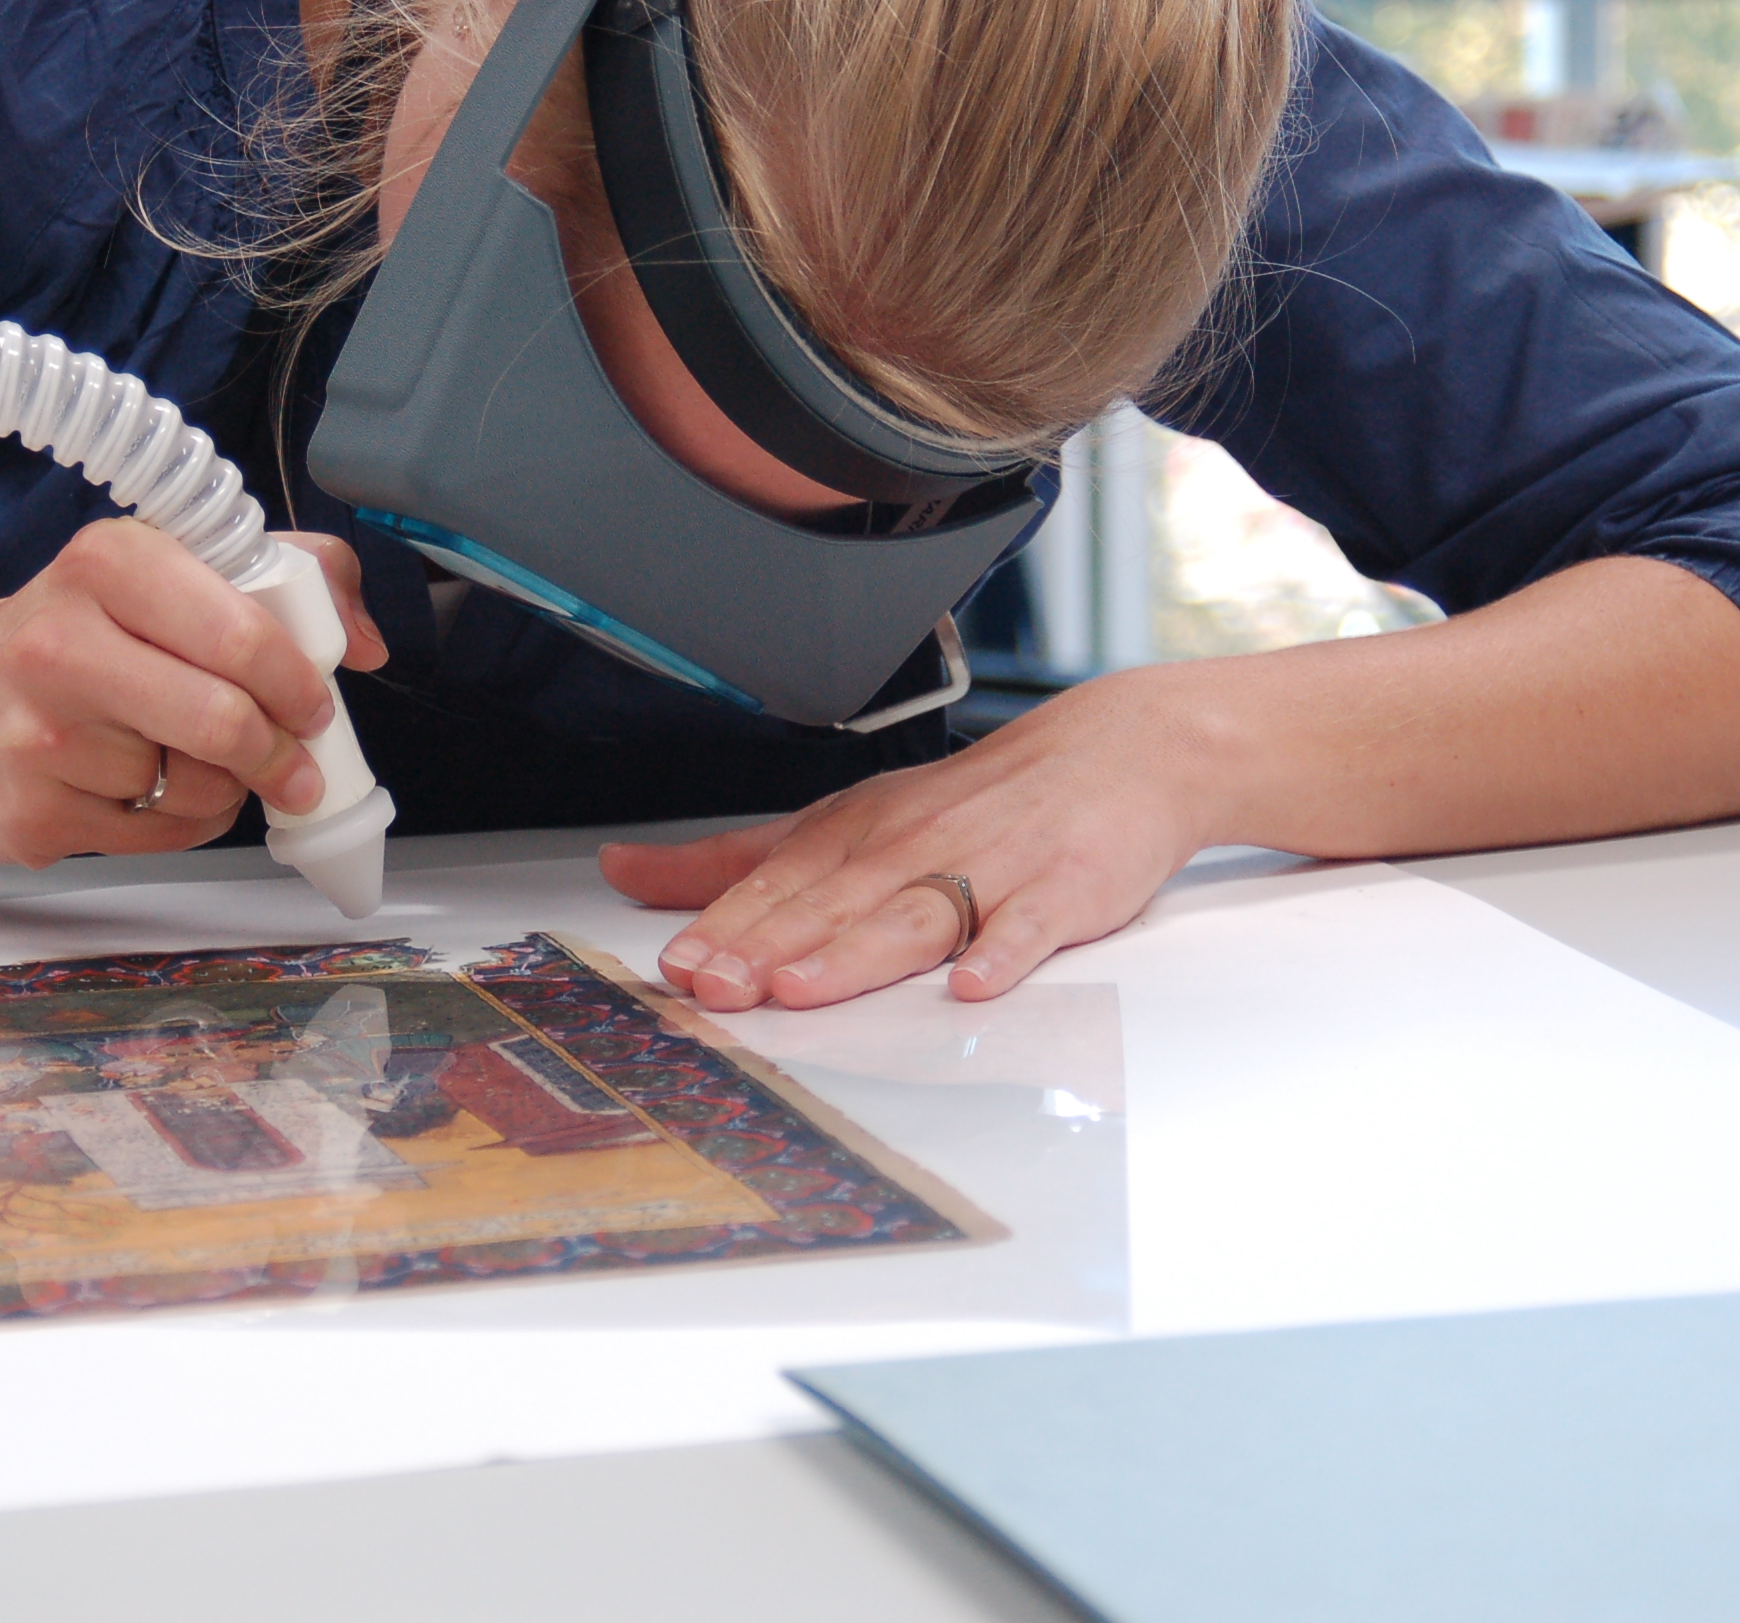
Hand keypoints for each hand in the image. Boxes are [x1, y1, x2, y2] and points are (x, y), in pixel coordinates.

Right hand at [0, 521, 385, 869]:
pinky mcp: (33, 815)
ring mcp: (40, 736)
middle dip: (277, 752)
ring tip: (178, 759)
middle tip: (292, 762)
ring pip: (199, 788)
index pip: (244, 631)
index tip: (314, 702)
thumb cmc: (58, 639)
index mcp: (108, 562)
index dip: (298, 680)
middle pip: (226, 721)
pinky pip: (162, 836)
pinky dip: (178, 822)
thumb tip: (362, 640)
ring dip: (217, 787)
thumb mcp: (153, 571)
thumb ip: (280, 574)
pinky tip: (138, 790)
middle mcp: (61, 641)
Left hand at [600, 668, 1217, 1009]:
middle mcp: (912, 849)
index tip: (678, 965)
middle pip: (831, 904)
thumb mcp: (843, 820)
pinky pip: (1031, 927)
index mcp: (855, 834)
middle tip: (715, 986)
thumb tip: (624, 870)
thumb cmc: (971, 802)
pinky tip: (974, 984)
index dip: (724, 925)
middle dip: (767, 946)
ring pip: (913, 917)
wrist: (1115, 751)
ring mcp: (990, 870)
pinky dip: (1004, 954)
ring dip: (855, 954)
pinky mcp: (1064, 891)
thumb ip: (734, 861)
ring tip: (803, 988)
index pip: (778, 883)